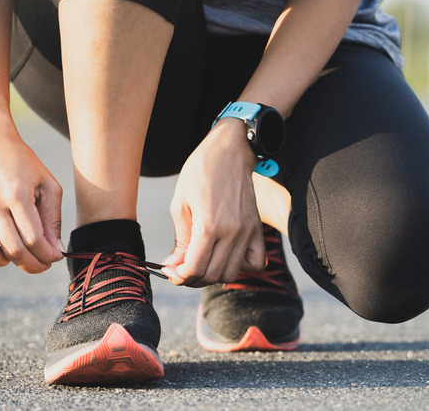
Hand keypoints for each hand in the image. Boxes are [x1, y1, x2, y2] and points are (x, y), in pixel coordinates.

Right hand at [0, 125, 63, 272]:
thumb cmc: (25, 166)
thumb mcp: (48, 185)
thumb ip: (53, 219)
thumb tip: (55, 251)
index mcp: (16, 194)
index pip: (33, 238)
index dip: (47, 254)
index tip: (56, 257)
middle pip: (13, 249)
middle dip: (33, 264)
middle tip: (43, 264)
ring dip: (7, 262)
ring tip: (19, 254)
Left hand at [162, 119, 265, 285]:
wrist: (229, 151)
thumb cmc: (201, 171)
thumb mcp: (180, 204)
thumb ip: (180, 239)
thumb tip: (174, 265)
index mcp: (209, 225)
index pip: (194, 269)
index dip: (178, 276)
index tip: (171, 271)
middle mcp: (232, 232)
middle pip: (212, 275)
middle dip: (192, 278)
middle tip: (181, 268)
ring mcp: (248, 232)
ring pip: (232, 274)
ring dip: (213, 275)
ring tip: (201, 262)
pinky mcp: (257, 229)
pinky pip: (256, 263)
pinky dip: (241, 267)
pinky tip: (226, 256)